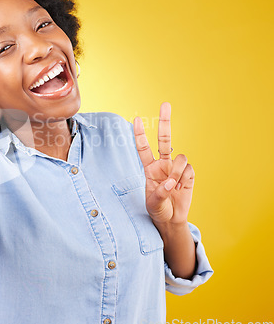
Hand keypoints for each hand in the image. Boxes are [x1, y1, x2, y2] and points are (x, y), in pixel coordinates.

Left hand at [133, 102, 194, 225]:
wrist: (171, 219)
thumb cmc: (158, 209)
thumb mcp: (153, 203)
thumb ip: (160, 192)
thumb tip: (171, 181)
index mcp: (149, 168)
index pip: (143, 148)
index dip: (139, 134)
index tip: (135, 118)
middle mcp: (162, 164)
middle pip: (164, 139)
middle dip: (165, 122)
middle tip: (165, 104)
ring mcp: (175, 168)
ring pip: (180, 157)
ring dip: (177, 172)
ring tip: (173, 186)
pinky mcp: (188, 174)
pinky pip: (188, 169)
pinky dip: (184, 179)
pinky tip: (181, 188)